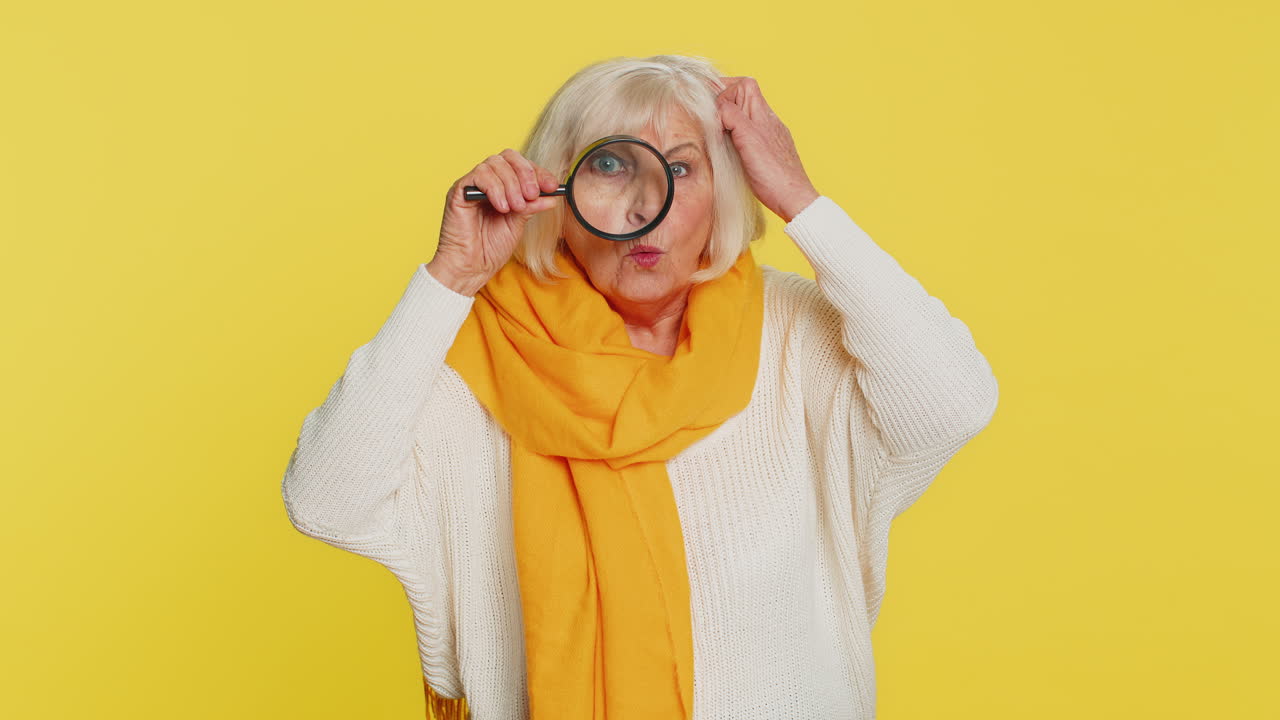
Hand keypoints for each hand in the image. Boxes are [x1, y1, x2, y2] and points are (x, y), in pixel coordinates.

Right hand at [430, 148, 560, 295]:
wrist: (471, 267)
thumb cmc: (490, 248)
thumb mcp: (518, 224)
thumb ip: (531, 206)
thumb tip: (552, 195)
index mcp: (502, 187)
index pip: (521, 166)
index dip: (538, 173)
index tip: (552, 186)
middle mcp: (487, 181)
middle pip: (508, 157)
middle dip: (525, 173)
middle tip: (532, 194)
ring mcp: (472, 185)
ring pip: (494, 163)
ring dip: (511, 184)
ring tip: (516, 207)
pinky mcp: (459, 191)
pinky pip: (478, 176)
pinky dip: (495, 188)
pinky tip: (502, 207)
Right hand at [713, 76, 819, 222]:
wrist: (792, 199)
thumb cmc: (773, 173)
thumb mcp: (748, 138)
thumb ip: (733, 115)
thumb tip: (718, 104)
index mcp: (762, 114)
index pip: (744, 85)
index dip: (726, 90)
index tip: (711, 108)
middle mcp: (766, 122)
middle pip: (743, 98)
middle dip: (725, 104)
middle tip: (711, 119)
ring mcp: (767, 136)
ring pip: (743, 117)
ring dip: (728, 121)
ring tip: (718, 134)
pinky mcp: (765, 152)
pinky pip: (747, 135)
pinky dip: (734, 137)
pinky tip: (729, 149)